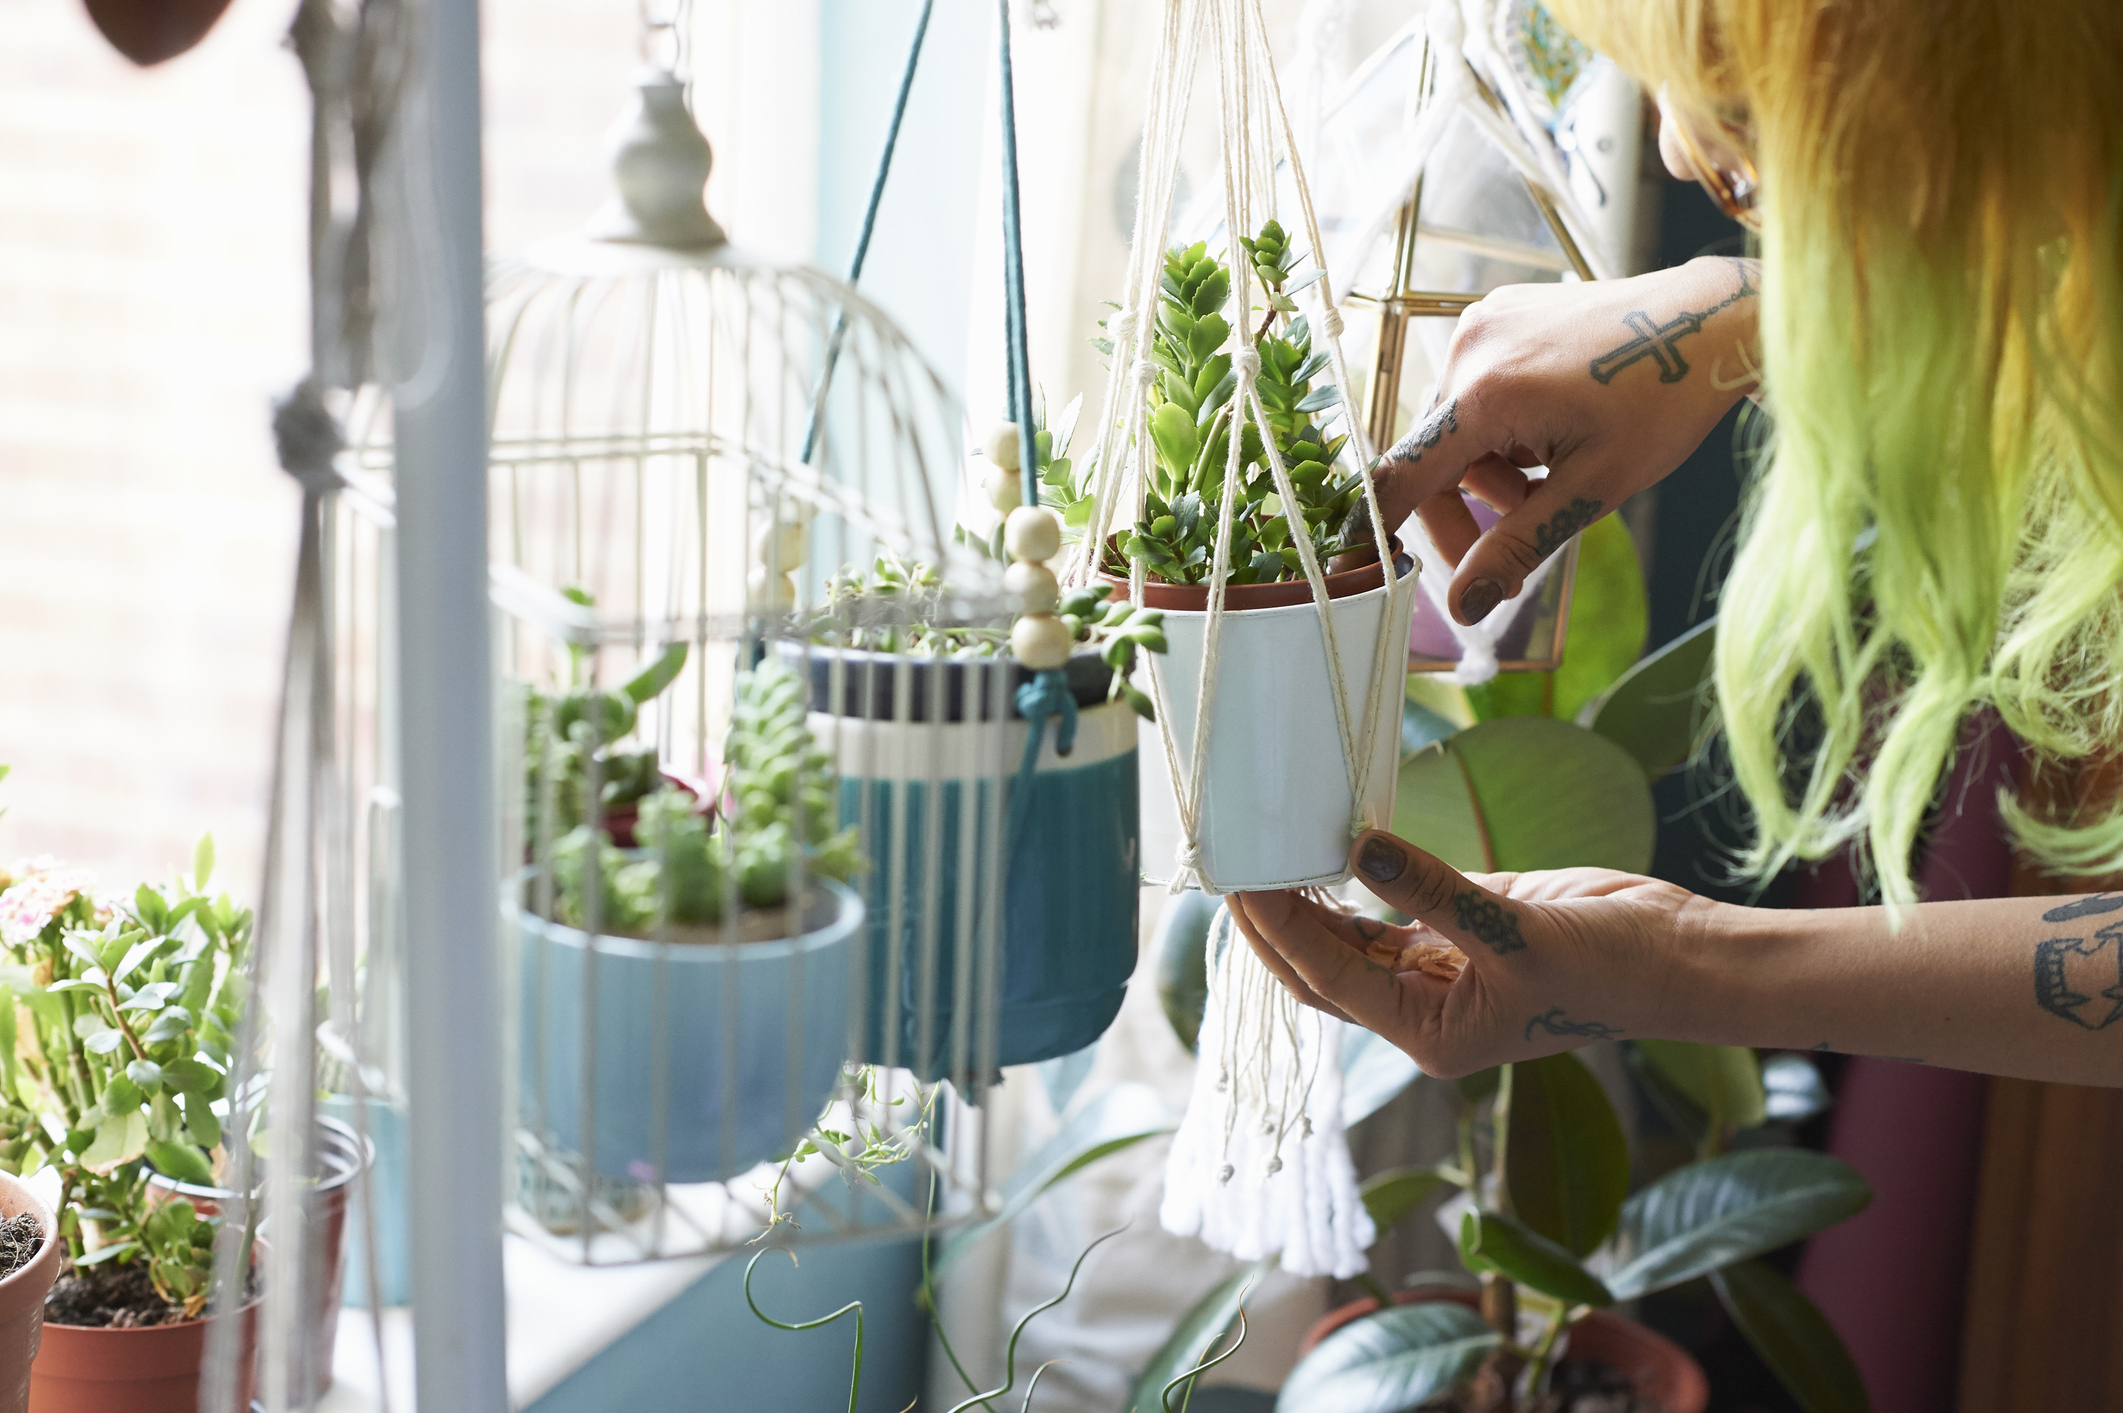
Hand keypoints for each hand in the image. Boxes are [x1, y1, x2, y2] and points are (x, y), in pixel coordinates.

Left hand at [1227, 830, 1714, 1076]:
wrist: (1677, 957)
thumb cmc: (1610, 968)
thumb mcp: (1516, 928)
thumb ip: (1433, 890)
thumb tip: (1359, 847)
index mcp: (1428, 1035)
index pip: (1328, 980)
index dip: (1282, 931)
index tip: (1244, 883)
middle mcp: (1422, 1010)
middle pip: (1320, 970)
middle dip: (1274, 925)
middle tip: (1232, 864)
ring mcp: (1438, 969)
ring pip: (1349, 939)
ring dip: (1307, 902)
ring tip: (1264, 849)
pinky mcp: (1459, 930)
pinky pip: (1389, 907)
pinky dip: (1355, 881)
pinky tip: (1323, 848)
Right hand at [1361, 257, 1759, 625]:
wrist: (1712, 322)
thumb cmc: (1663, 402)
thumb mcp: (1592, 491)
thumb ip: (1516, 547)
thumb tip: (1463, 609)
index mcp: (1485, 394)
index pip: (1402, 476)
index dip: (1379, 528)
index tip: (1362, 566)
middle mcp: (1468, 349)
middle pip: (1431, 458)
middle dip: (1466, 512)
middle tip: (1512, 556)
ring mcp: (1482, 324)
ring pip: (1457, 429)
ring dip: (1491, 471)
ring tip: (1553, 480)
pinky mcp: (1500, 315)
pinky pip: (1477, 392)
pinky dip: (1502, 429)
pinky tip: (1552, 435)